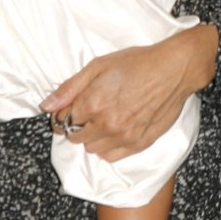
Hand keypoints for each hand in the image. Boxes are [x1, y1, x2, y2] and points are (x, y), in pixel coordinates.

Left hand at [40, 24, 217, 161]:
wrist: (173, 69)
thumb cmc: (137, 62)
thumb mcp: (99, 65)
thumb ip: (70, 87)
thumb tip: (46, 105)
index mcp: (93, 103)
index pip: (62, 120)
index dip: (62, 113)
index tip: (68, 107)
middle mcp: (106, 124)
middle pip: (74, 137)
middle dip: (75, 124)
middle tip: (87, 109)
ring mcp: (123, 137)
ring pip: (91, 149)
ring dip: (91, 136)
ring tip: (104, 117)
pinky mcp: (139, 144)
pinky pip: (110, 157)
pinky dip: (107, 146)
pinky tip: (115, 128)